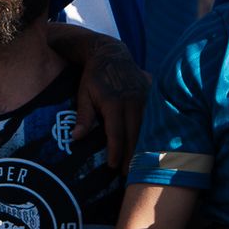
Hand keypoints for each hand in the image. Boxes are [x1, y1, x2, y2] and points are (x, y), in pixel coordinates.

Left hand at [76, 38, 147, 174]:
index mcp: (114, 103)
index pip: (116, 134)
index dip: (115, 152)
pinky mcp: (150, 95)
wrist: (110, 53)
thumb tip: (75, 138)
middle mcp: (132, 101)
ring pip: (146, 127)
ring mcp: (144, 97)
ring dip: (143, 146)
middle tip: (128, 174)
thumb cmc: (93, 77)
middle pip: (134, 134)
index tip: (112, 167)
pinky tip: (151, 144)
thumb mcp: (84, 94)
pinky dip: (151, 132)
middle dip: (131, 156)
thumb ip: (83, 116)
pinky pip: (153, 117)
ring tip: (140, 163)